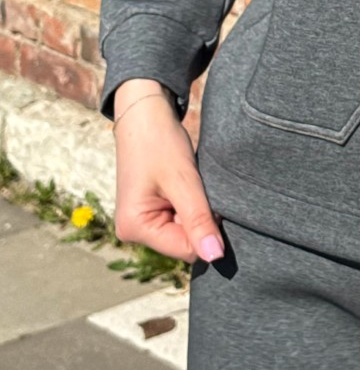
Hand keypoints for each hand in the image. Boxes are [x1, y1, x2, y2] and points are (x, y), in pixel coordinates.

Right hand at [112, 81, 225, 265]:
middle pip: (185, 241)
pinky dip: (191, 203)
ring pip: (186, 229)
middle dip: (201, 218)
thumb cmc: (159, 141)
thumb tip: (216, 257)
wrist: (145, 112)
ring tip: (191, 182)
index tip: (211, 198)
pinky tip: (188, 183)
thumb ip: (199, 219)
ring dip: (196, 208)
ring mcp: (142, 221)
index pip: (187, 249)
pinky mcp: (151, 210)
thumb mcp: (183, 180)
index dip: (207, 228)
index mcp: (135, 229)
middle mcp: (134, 232)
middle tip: (199, 186)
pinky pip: (180, 218)